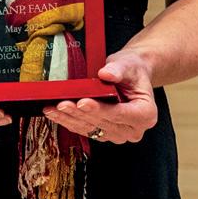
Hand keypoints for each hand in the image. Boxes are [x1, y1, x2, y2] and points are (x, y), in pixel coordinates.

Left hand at [42, 48, 157, 143]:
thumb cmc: (132, 70)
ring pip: (91, 129)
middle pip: (103, 123)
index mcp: (146, 114)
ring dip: (70, 119)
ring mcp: (119, 134)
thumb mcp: (128, 64)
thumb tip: (105, 74)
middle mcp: (133, 130)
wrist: (130, 75)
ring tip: (52, 109)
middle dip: (80, 114)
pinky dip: (70, 121)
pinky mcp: (105, 134)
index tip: (82, 102)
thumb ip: (118, 69)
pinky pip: (86, 129)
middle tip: (61, 104)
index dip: (100, 110)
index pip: (119, 114)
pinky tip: (55, 114)